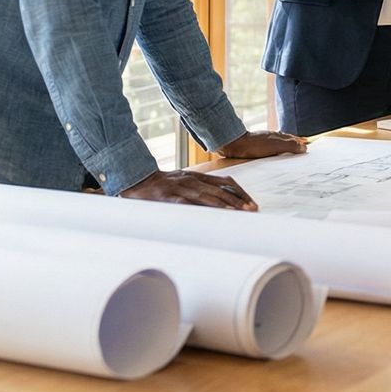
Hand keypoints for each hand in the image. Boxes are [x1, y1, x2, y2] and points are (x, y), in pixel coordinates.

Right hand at [120, 168, 258, 209]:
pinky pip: (189, 203)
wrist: (138, 180)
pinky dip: (202, 209)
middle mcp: (193, 180)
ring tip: (239, 213)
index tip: (251, 203)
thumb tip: (221, 201)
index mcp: (199, 176)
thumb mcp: (185, 182)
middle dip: (238, 200)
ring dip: (225, 205)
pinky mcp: (170, 197)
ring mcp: (182, 187)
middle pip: (221, 190)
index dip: (240, 192)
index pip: (226, 183)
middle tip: (252, 210)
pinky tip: (211, 215)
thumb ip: (201, 188)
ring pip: (208, 196)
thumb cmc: (163, 185)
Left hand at [217, 130, 306, 158]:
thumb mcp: (275, 146)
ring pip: (278, 143)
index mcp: (279, 137)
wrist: (234, 145)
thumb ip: (290, 146)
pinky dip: (276, 150)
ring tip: (290, 150)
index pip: (293, 139)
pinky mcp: (256, 147)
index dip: (300, 142)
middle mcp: (272, 137)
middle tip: (302, 146)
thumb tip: (304, 147)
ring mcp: (264, 141)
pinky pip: (270, 148)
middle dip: (295, 143)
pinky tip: (272, 154)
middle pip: (287, 139)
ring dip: (285, 146)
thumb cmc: (254, 146)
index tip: (308, 143)